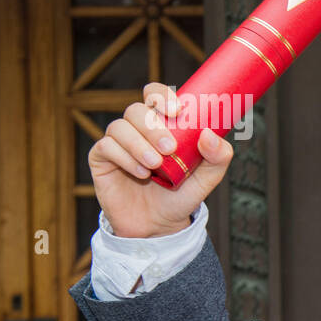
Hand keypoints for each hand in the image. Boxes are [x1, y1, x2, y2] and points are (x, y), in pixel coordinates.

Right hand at [88, 82, 233, 237]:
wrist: (159, 225)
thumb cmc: (181, 195)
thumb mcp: (207, 178)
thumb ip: (218, 157)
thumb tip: (209, 133)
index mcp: (162, 125)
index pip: (154, 95)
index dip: (162, 95)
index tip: (177, 110)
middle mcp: (137, 129)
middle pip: (136, 110)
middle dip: (153, 127)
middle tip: (170, 148)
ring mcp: (118, 143)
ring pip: (120, 127)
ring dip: (139, 144)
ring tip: (155, 165)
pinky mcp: (101, 159)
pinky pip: (106, 147)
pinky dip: (125, 158)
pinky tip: (141, 173)